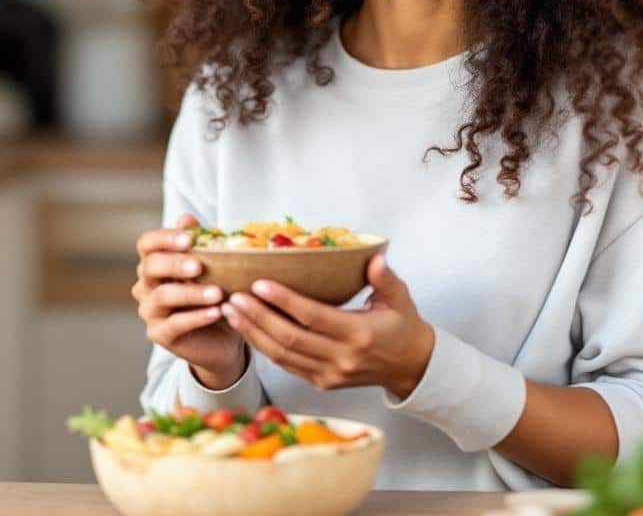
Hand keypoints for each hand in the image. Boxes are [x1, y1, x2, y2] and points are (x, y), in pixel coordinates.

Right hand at [133, 213, 245, 390]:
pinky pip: (174, 324)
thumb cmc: (213, 295)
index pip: (146, 244)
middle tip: (200, 266)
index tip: (189, 239)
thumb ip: (199, 243)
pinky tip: (216, 312)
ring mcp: (149, 311)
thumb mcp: (213, 267)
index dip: (164, 238)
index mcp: (155, 263)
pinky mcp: (158, 334)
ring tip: (217, 293)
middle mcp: (145, 285)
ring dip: (191, 293)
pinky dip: (196, 317)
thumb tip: (186, 218)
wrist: (222, 336)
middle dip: (175, 263)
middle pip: (149, 267)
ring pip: (163, 296)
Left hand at [221, 253, 435, 397]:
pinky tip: (247, 329)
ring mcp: (329, 374)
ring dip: (253, 333)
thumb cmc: (402, 327)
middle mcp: (341, 358)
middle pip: (290, 339)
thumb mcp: (400, 298)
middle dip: (258, 317)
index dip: (284, 301)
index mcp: (359, 334)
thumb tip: (374, 258)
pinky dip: (264, 348)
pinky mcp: (322, 383)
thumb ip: (386, 279)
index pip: (314, 317)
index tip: (259, 283)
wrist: (411, 366)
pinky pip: (286, 365)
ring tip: (231, 311)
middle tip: (234, 296)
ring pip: (282, 356)